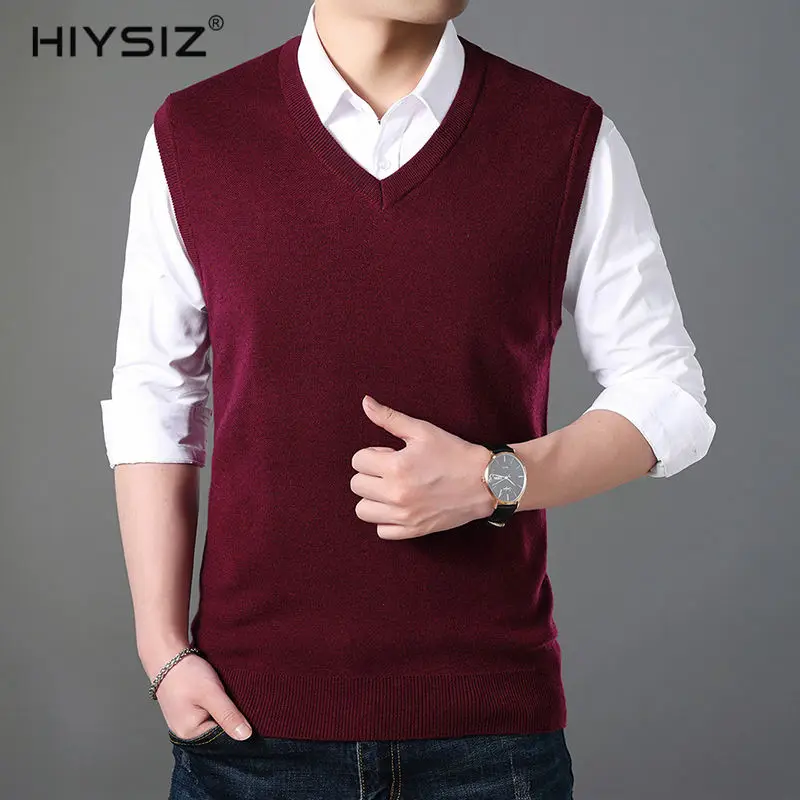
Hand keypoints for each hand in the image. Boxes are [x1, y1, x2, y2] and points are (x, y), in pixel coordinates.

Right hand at [151, 652, 252, 740]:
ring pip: (214, 721)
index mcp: (190, 734)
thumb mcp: (211, 694)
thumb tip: (245, 736)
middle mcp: (187, 732)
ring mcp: (186, 721)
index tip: (248, 711)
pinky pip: (208, 713)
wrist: (168, 656)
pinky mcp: (189, 711)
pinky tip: (220, 695)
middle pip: (218, 731)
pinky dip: (216, 705)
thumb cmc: (186, 674)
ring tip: (227, 695)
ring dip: (224, 710)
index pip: (223, 739)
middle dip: (230, 718)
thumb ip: (228, 716)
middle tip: (236, 699)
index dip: (239, 725)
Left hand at [351, 395, 494, 538]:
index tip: (391, 454)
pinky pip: (381, 530)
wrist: (486, 481)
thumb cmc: (454, 453)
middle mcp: (396, 494)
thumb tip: (365, 402)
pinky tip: (400, 506)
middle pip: (356, 485)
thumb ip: (389, 418)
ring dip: (373, 498)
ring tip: (392, 488)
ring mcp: (404, 516)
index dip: (373, 453)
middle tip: (392, 470)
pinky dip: (386, 519)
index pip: (358, 460)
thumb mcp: (422, 430)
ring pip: (362, 510)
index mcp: (396, 467)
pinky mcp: (413, 531)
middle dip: (370, 474)